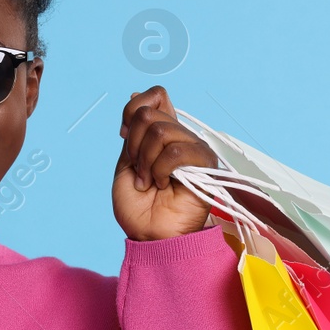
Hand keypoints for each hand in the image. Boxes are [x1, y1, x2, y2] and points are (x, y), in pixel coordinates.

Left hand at [113, 86, 218, 240]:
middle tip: (139, 171)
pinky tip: (163, 185)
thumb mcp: (126, 163)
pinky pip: (176, 152)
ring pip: (161, 132)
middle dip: (134, 147)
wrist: (148, 235)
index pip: (155, 96)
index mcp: (163, 134)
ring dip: (146, 162)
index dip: (133, 112)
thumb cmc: (138, 207)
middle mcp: (180, 136)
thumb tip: (134, 95)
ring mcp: (193, 149)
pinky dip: (160, 170)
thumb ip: (133, 132)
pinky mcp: (204, 164)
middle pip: (150, 115)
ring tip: (150, 183)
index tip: (125, 138)